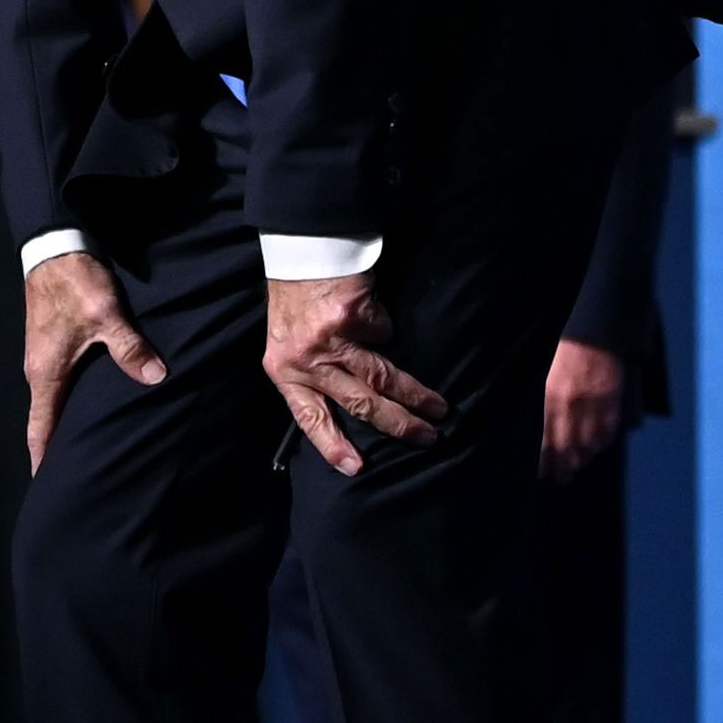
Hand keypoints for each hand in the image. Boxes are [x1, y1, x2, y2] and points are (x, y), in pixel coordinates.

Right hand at [19, 251, 165, 472]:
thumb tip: (155, 378)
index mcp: (46, 373)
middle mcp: (39, 370)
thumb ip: (129, 349)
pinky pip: (59, 383)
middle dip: (56, 448)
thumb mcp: (106, 316)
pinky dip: (69, 401)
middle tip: (73, 474)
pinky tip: (89, 404)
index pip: (40, 428)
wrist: (53, 246)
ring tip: (82, 446)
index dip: (43, 459)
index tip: (45, 485)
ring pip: (54, 401)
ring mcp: (43, 356)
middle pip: (46, 419)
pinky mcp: (52, 343)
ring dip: (64, 423)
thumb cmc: (73, 282)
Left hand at [261, 272, 447, 477]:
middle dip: (398, 424)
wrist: (299, 254)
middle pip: (359, 402)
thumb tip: (351, 407)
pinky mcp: (355, 316)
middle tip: (426, 438)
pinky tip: (373, 313)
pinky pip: (383, 331)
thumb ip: (313, 374)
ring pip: (382, 376)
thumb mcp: (288, 345)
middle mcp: (306, 360)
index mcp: (284, 371)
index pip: (309, 417)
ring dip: (415, 395)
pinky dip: (384, 327)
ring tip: (439, 408)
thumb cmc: (294, 304)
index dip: (333, 445)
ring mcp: (331, 339)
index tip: (357, 468)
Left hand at [539, 338, 630, 482]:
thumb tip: (536, 432)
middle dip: (563, 467)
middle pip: (566, 449)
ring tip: (577, 465)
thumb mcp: (542, 377)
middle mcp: (569, 407)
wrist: (593, 335)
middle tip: (561, 477)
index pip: (543, 441)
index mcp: (547, 400)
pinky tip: (595, 448)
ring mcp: (593, 406)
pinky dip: (601, 444)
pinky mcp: (612, 403)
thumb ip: (541, 404)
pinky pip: (608, 433)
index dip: (542, 462)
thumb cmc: (563, 354)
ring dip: (582, 459)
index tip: (540, 472)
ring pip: (588, 445)